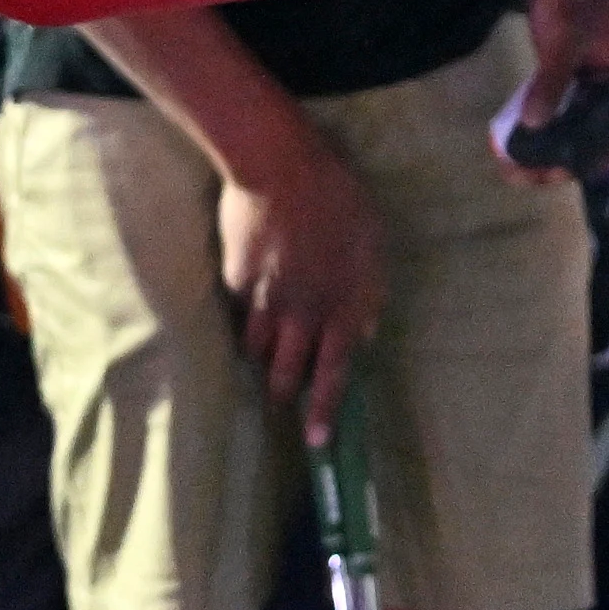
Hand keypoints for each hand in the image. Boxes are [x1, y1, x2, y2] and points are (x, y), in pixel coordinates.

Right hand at [216, 127, 384, 444]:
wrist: (281, 168)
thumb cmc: (340, 200)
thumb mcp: (372, 245)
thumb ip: (368, 293)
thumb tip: (364, 331)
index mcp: (341, 308)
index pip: (334, 374)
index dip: (323, 411)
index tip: (316, 441)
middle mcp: (303, 314)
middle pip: (287, 371)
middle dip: (284, 392)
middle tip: (281, 399)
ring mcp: (265, 300)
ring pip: (258, 347)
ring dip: (263, 357)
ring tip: (263, 359)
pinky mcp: (236, 281)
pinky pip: (240, 305)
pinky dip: (245, 308)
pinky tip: (246, 296)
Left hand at [506, 0, 608, 185]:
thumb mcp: (565, 38)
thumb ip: (551, 81)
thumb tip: (533, 124)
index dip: (590, 161)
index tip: (558, 174)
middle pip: (590, 140)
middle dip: (558, 162)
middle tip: (523, 177)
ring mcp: (589, 85)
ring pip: (569, 129)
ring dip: (543, 150)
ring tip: (510, 169)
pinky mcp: (567, 76)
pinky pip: (553, 111)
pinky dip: (534, 127)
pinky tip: (509, 141)